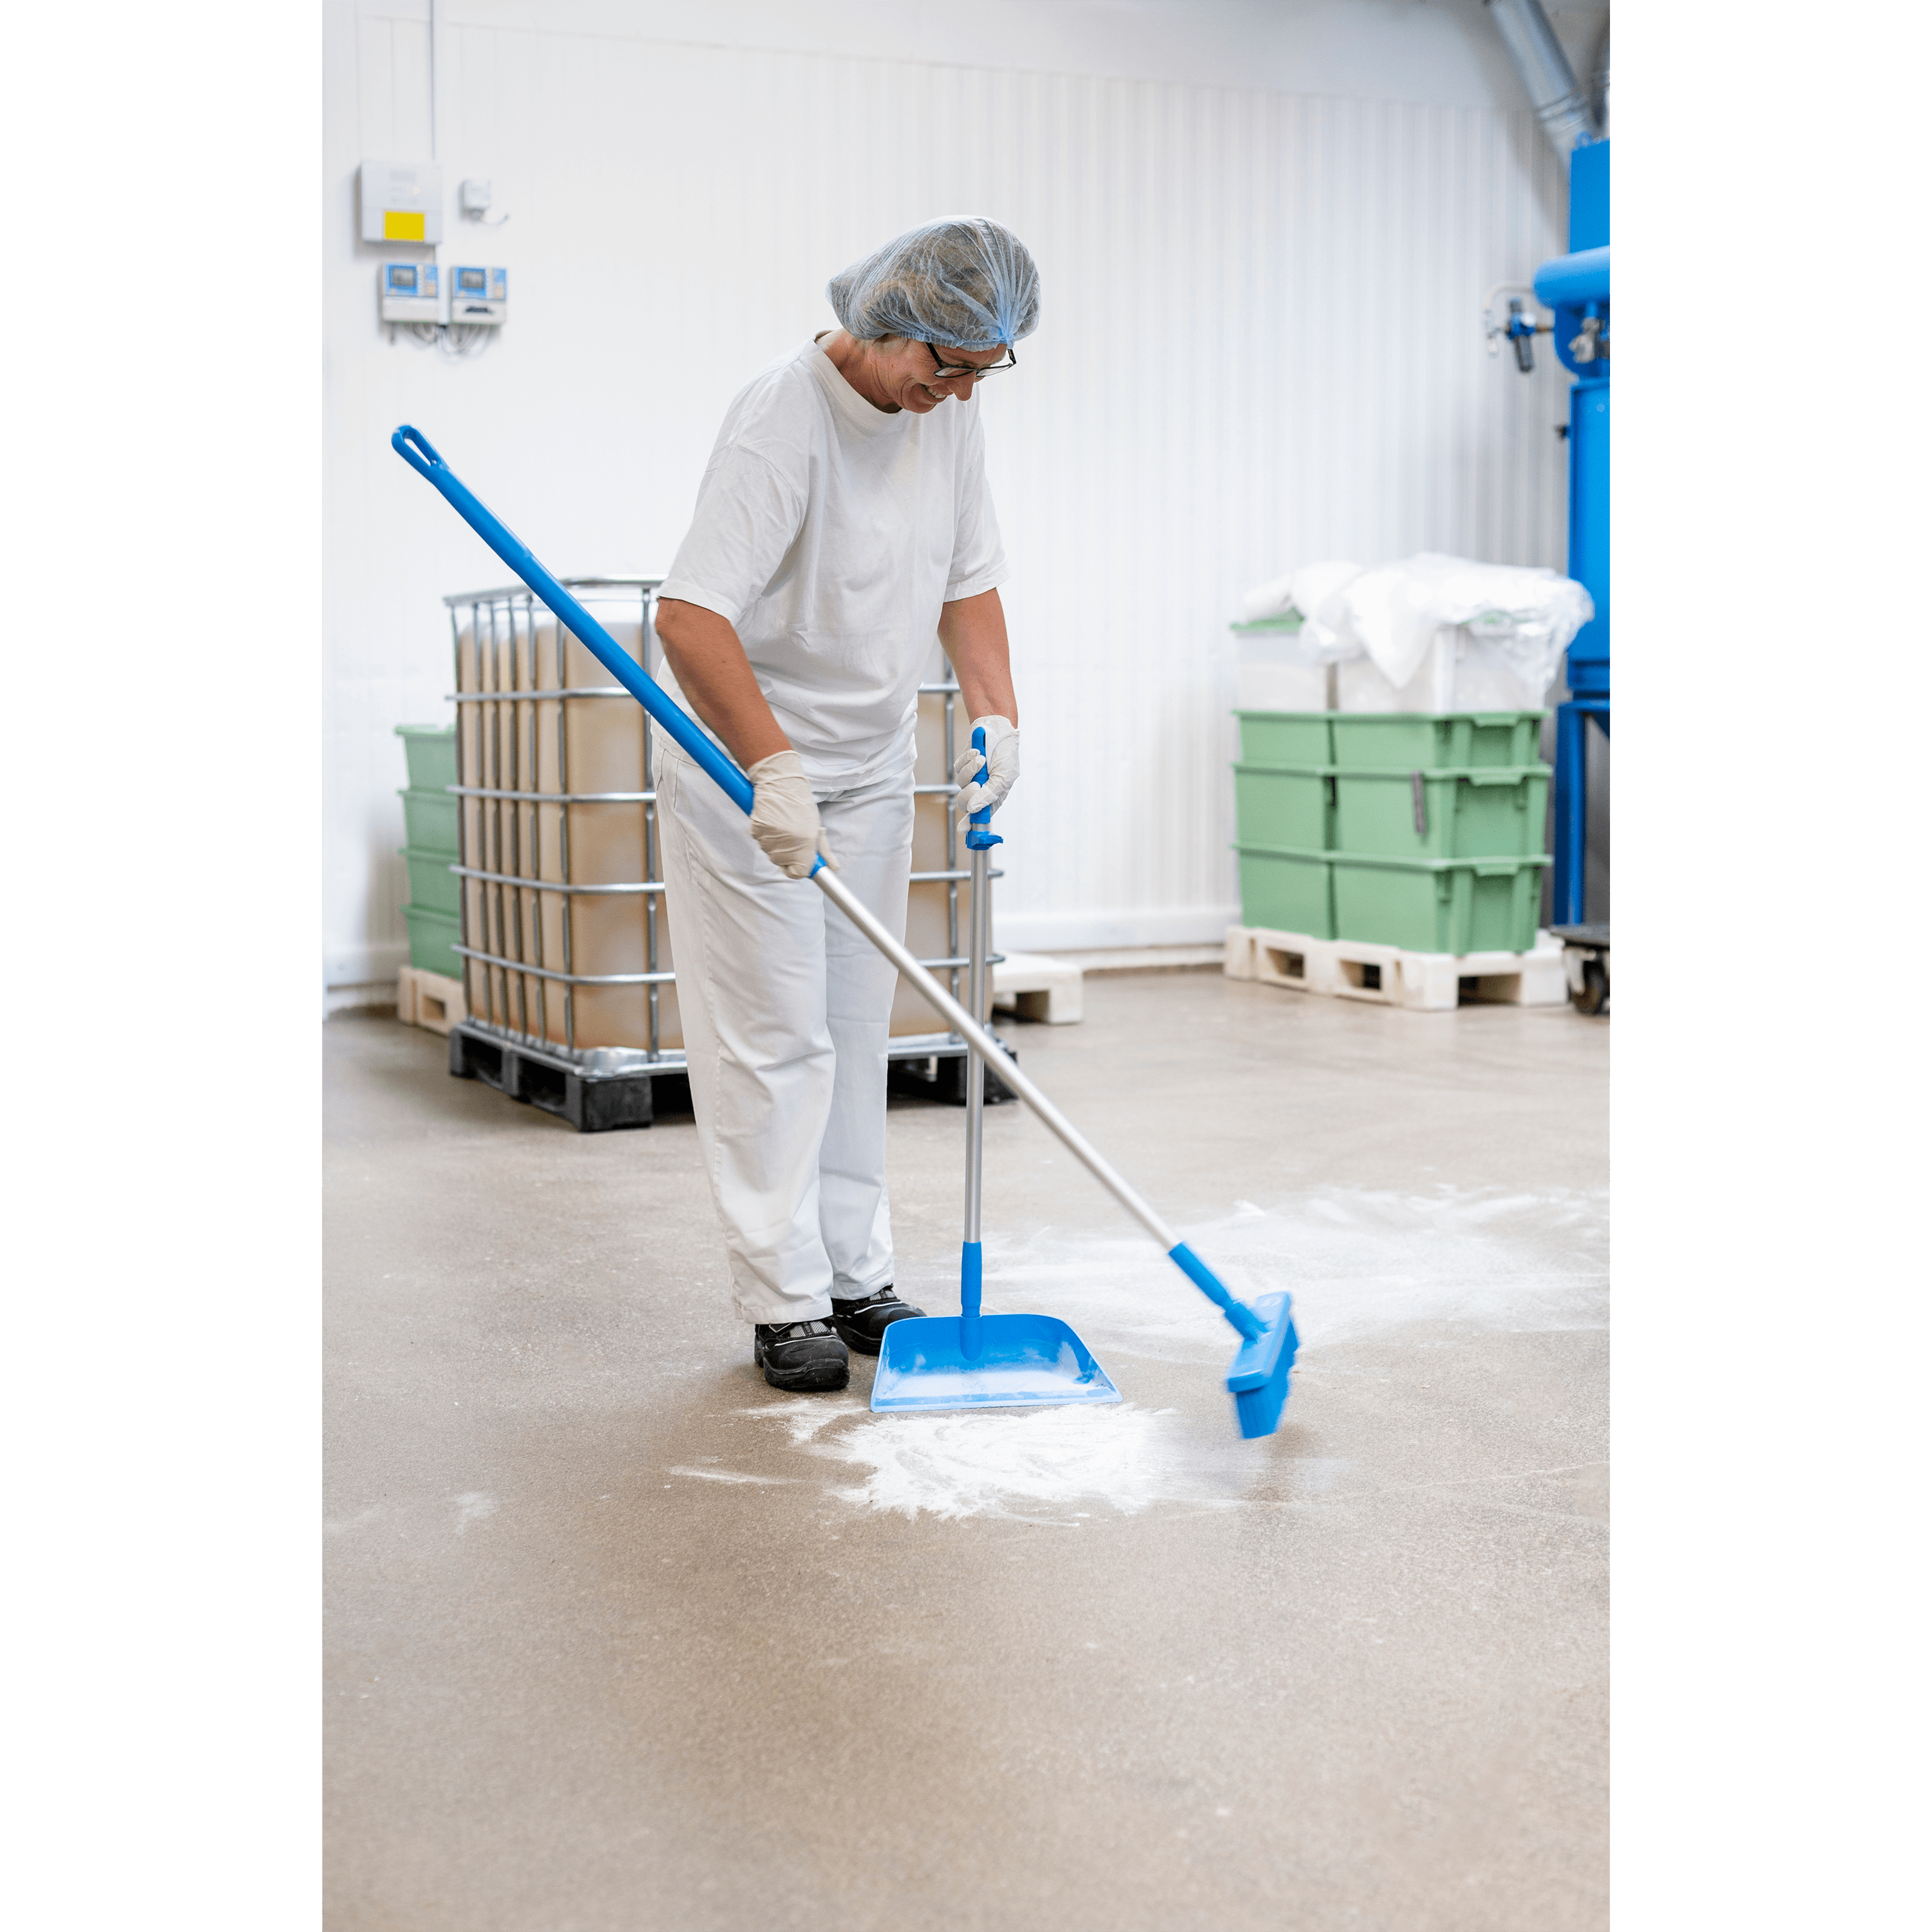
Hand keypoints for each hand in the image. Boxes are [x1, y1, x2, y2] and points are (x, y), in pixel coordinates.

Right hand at [746, 750, 837, 877]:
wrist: (781, 782)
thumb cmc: (801, 803)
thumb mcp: (816, 828)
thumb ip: (823, 851)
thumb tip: (833, 868)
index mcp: (805, 845)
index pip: (797, 874)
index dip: (798, 868)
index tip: (798, 861)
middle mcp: (787, 845)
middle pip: (782, 863)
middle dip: (787, 853)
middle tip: (791, 833)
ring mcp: (769, 839)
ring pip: (770, 852)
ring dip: (776, 843)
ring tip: (782, 824)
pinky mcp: (756, 831)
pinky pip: (760, 840)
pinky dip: (765, 834)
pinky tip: (772, 820)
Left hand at [951, 715, 1017, 822]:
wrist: (998, 729)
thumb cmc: (1006, 754)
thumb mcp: (1003, 776)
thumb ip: (989, 794)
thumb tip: (973, 809)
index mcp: (994, 796)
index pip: (981, 815)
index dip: (971, 824)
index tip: (964, 830)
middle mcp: (982, 789)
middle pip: (965, 803)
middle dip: (969, 794)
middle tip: (977, 783)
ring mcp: (972, 778)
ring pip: (960, 784)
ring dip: (970, 771)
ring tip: (981, 759)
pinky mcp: (964, 766)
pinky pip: (957, 769)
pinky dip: (967, 760)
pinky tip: (976, 753)